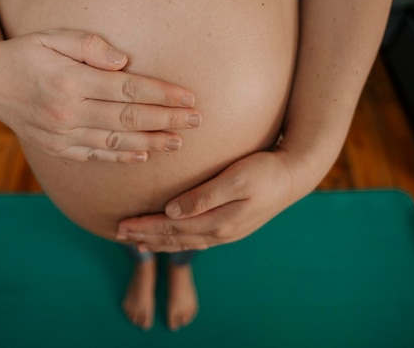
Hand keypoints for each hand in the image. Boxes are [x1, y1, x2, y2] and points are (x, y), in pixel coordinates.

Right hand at [0, 29, 200, 162]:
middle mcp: (66, 111)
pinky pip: (95, 154)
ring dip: (150, 142)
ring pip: (115, 140)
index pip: (126, 89)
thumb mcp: (52, 36)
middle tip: (196, 121)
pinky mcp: (57, 147)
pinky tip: (143, 155)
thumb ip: (89, 45)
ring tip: (178, 143)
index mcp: (69, 80)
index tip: (188, 97)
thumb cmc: (26, 52)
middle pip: (127, 117)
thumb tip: (123, 61)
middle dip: (166, 120)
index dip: (161, 94)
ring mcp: (61, 134)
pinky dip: (121, 155)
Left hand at [116, 151, 305, 250]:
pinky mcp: (229, 226)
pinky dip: (176, 241)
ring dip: (158, 242)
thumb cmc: (265, 172)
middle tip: (119, 233)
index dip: (145, 226)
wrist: (295, 176)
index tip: (122, 224)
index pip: (172, 228)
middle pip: (173, 238)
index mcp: (218, 222)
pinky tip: (168, 239)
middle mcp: (219, 233)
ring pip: (183, 242)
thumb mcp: (236, 180)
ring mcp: (225, 232)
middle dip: (145, 236)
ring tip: (136, 242)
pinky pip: (195, 239)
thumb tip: (172, 211)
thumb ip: (204, 197)